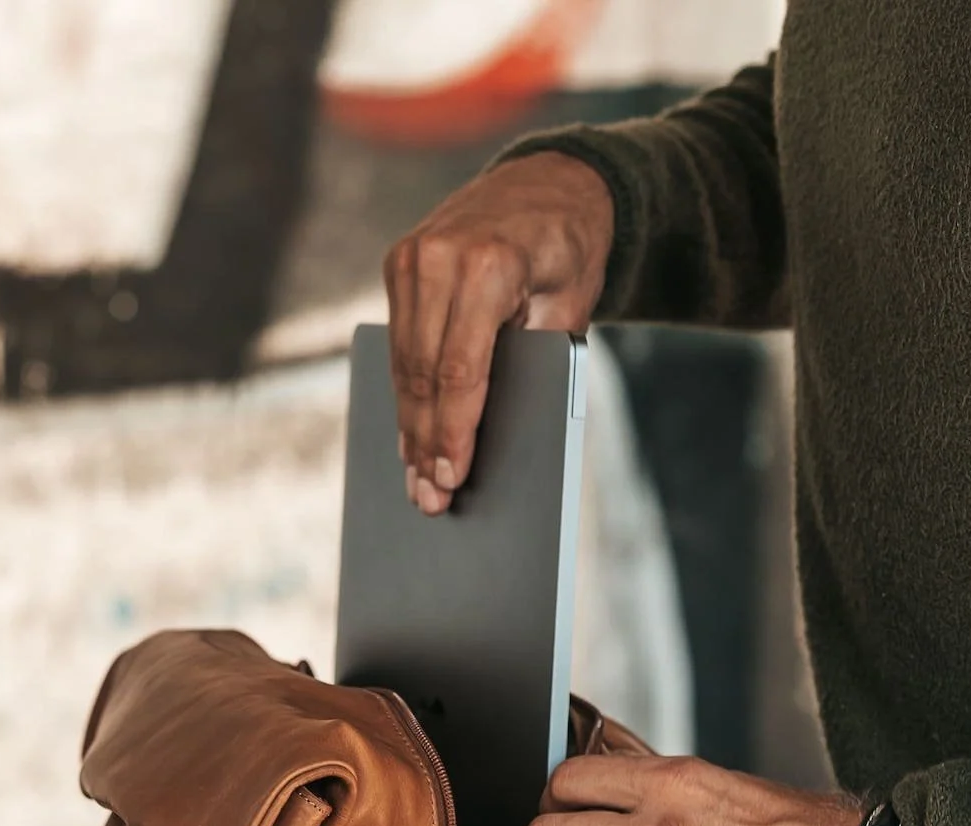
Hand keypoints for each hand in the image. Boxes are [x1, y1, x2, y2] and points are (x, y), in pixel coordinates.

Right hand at [383, 152, 614, 515]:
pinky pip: (398, 343)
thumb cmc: (569, 252)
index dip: (452, 432)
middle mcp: (440, 256)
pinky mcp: (399, 263)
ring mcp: (412, 256)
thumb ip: (539, 362)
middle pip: (423, 374)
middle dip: (426, 442)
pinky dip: (404, 391)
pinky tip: (410, 432)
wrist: (550, 181)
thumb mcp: (572, 306)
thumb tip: (503, 438)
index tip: (449, 478)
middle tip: (428, 498)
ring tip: (416, 478)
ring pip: (403, 363)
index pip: (460, 369)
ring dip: (408, 425)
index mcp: (489, 265)